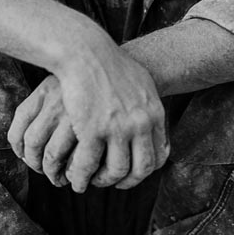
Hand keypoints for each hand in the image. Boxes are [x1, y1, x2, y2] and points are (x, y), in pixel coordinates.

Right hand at [7, 38, 168, 191]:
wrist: (86, 52)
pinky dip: (81, 177)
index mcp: (154, 113)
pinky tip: (75, 179)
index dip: (144, 170)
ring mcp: (116, 128)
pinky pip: (87, 165)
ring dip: (102, 181)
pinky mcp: (91, 130)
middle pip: (141, 168)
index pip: (158, 155)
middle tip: (112, 182)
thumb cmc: (110, 65)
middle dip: (125, 181)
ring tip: (91, 181)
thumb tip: (155, 121)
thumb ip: (150, 106)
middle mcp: (140, 124)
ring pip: (115, 170)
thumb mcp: (142, 83)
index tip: (131, 173)